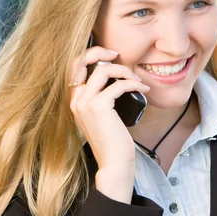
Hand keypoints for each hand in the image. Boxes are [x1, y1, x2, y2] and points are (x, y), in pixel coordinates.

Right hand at [69, 46, 149, 202]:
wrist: (113, 163)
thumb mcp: (101, 116)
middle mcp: (75, 100)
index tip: (110, 56)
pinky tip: (142, 88)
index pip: (74, 67)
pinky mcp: (98, 106)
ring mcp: (85, 103)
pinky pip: (118, 85)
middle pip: (83, 61)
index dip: (90, 55)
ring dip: (124, 70)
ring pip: (103, 70)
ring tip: (136, 79)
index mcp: (74, 101)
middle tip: (118, 55)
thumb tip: (116, 76)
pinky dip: (133, 83)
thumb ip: (101, 98)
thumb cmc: (112, 141)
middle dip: (101, 52)